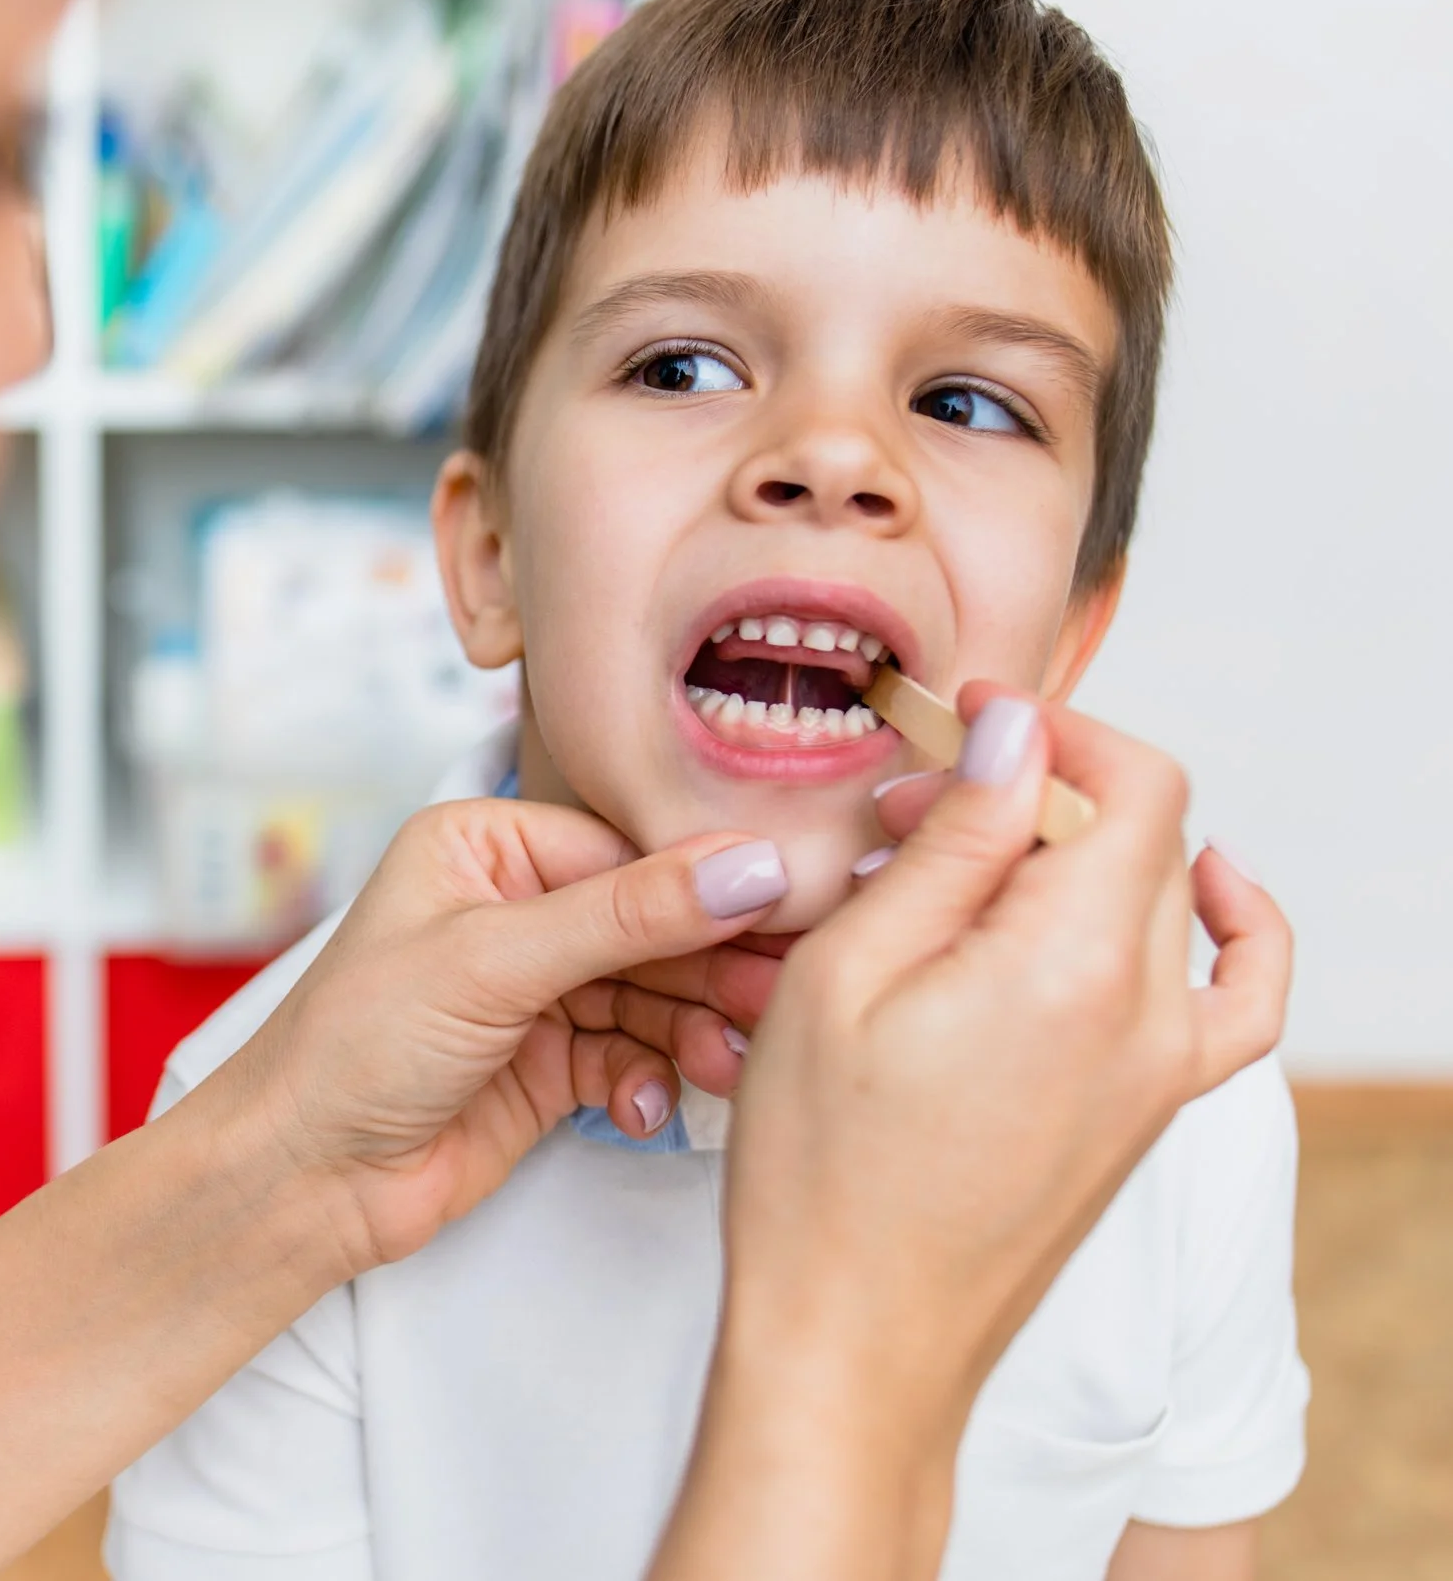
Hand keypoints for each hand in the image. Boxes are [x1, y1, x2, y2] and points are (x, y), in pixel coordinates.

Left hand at [197, 798, 789, 1273]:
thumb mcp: (492, 963)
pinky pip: (632, 1056)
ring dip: (693, 1031)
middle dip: (712, 968)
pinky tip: (648, 1107)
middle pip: (653, 923)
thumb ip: (626, 917)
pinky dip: (651, 1079)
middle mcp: (512, 908)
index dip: (707, 886)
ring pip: (653, 994)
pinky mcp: (548, 1065)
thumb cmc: (352, 1047)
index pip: (626, 850)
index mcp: (483, 848)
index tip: (789, 913)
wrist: (302, 1180)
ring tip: (722, 1066)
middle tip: (775, 1001)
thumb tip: (746, 867)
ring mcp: (533, 990)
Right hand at [653, 687, 1289, 1580]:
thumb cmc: (824, 1177)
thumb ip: (952, 845)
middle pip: (1138, 833)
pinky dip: (1231, 925)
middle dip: (1029, 790)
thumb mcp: (846, 974)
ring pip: (1164, 895)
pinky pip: (1234, 993)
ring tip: (979, 862)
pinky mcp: (1150, 1110)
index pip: (1125, 783)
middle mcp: (1146, 1012)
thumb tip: (1019, 737)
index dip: (1048, 727)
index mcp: (1069, 965)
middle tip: (905, 815)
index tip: (963, 721)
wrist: (858, 1337)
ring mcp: (1163, 1068)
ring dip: (1084, 848)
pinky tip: (1196, 894)